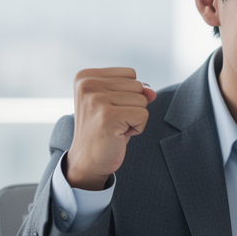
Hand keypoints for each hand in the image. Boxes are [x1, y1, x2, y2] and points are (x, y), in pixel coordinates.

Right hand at [65, 68, 156, 190]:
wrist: (87, 161)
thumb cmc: (104, 130)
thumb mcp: (118, 104)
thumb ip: (135, 91)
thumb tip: (151, 92)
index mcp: (85, 77)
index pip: (130, 74)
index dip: (127, 94)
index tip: (109, 110)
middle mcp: (87, 85)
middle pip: (137, 85)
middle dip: (132, 106)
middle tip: (112, 121)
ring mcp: (96, 100)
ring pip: (142, 100)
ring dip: (134, 118)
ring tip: (115, 128)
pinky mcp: (108, 116)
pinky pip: (143, 115)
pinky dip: (137, 128)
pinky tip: (119, 135)